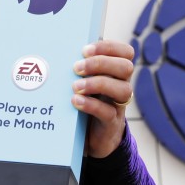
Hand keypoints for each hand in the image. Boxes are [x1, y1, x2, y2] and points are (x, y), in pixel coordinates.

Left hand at [72, 39, 134, 157]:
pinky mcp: (111, 123)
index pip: (126, 52)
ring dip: (97, 84)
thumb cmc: (86, 101)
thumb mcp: (85, 82)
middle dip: (100, 63)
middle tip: (76, 67)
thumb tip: (58, 51)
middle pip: (126, 67)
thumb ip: (79, 68)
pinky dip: (91, 104)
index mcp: (116, 72)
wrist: (92, 137)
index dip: (108, 47)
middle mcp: (121, 85)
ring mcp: (118, 105)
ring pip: (123, 89)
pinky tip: (76, 101)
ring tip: (75, 87)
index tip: (85, 50)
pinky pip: (108, 112)